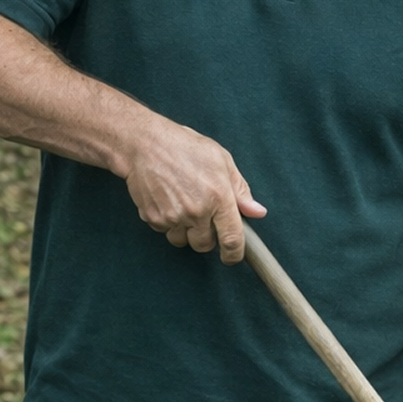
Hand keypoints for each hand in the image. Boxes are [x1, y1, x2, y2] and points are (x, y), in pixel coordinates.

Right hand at [123, 118, 265, 263]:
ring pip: (183, 241)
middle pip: (205, 245)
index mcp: (219, 197)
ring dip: (185, 232)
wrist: (144, 144)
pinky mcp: (153, 218)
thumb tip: (257, 212)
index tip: (232, 257)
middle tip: (203, 216)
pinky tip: (168, 201)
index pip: (231, 239)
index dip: (234, 254)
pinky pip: (165, 231)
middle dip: (206, 236)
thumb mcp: (222, 161)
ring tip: (184, 206)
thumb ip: (240, 190)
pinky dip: (168, 222)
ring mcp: (173, 216)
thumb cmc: (184, 147)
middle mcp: (196, 211)